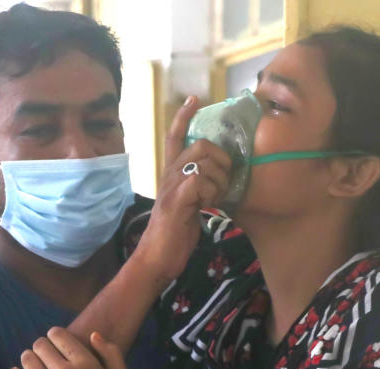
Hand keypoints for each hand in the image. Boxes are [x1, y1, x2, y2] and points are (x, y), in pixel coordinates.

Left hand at [7, 328, 131, 368]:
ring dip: (28, 358)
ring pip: (27, 360)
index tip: (53, 342)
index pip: (58, 335)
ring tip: (32, 364)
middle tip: (42, 354)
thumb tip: (93, 334)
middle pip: (40, 345)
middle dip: (41, 347)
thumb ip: (111, 352)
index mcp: (86, 364)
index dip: (54, 335)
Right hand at [134, 96, 232, 284]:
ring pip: (202, 163)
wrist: (155, 259)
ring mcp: (171, 188)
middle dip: (221, 160)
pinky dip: (211, 193)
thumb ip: (197, 188)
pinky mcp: (176, 203)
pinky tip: (208, 206)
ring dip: (219, 181)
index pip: (174, 137)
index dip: (184, 117)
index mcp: (171, 175)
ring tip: (215, 200)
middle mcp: (168, 176)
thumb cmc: (173, 235)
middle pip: (199, 146)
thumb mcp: (187, 205)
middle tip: (223, 182)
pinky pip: (199, 182)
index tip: (194, 98)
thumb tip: (215, 179)